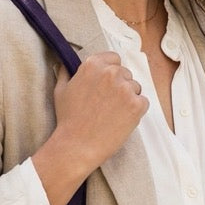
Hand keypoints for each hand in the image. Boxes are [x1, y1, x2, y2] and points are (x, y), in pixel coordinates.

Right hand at [32, 52, 147, 204]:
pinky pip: (143, 102)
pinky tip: (121, 120)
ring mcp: (125, 88)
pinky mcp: (137, 104)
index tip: (108, 84)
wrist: (77, 146)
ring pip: (136, 88)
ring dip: (129, 99)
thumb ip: (66, 73)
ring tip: (113, 114)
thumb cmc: (68, 120)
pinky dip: (136, 111)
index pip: (114, 58)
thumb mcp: (61, 91)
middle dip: (120, 86)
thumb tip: (65, 64)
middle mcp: (111, 73)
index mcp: (93, 65)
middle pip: (126, 74)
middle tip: (108, 105)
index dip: (112, 71)